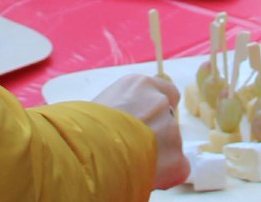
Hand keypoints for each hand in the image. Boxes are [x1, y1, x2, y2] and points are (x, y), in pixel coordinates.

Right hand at [93, 73, 186, 191]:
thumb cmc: (81, 129)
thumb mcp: (101, 105)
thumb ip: (123, 107)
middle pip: (168, 119)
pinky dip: (167, 175)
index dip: (155, 111)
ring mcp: (171, 129)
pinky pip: (179, 168)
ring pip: (171, 145)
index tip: (144, 123)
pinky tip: (145, 176)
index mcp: (140, 85)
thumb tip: (124, 121)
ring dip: (158, 154)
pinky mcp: (176, 157)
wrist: (87, 152)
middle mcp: (160, 102)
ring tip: (131, 162)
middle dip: (156, 134)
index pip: (165, 92)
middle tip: (134, 147)